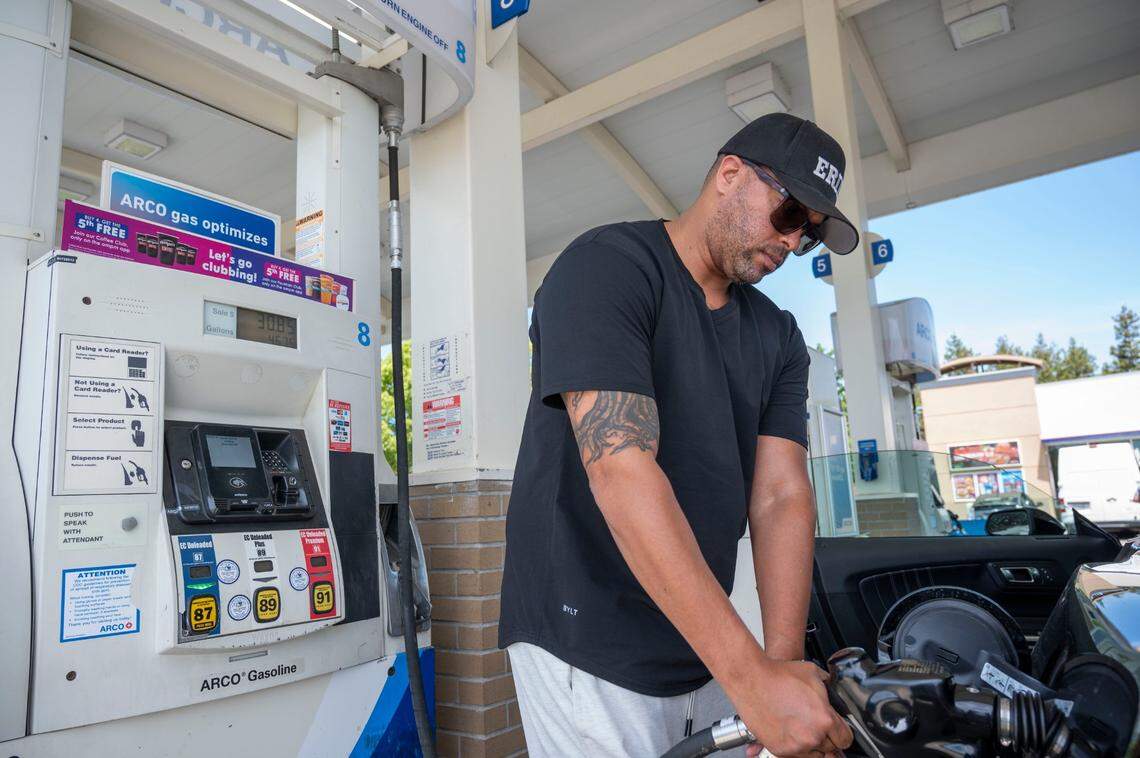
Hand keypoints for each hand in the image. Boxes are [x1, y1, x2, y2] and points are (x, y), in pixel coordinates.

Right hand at [733, 659, 851, 756]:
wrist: (751, 679)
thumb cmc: (778, 675)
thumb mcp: (813, 673)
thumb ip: (829, 688)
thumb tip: (834, 693)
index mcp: (824, 719)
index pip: (845, 738)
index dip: (841, 731)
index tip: (836, 729)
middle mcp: (812, 736)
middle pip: (831, 748)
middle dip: (825, 736)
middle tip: (814, 723)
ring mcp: (795, 746)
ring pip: (814, 754)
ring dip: (811, 743)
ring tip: (801, 726)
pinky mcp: (780, 750)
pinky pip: (796, 755)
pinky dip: (795, 745)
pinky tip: (789, 729)